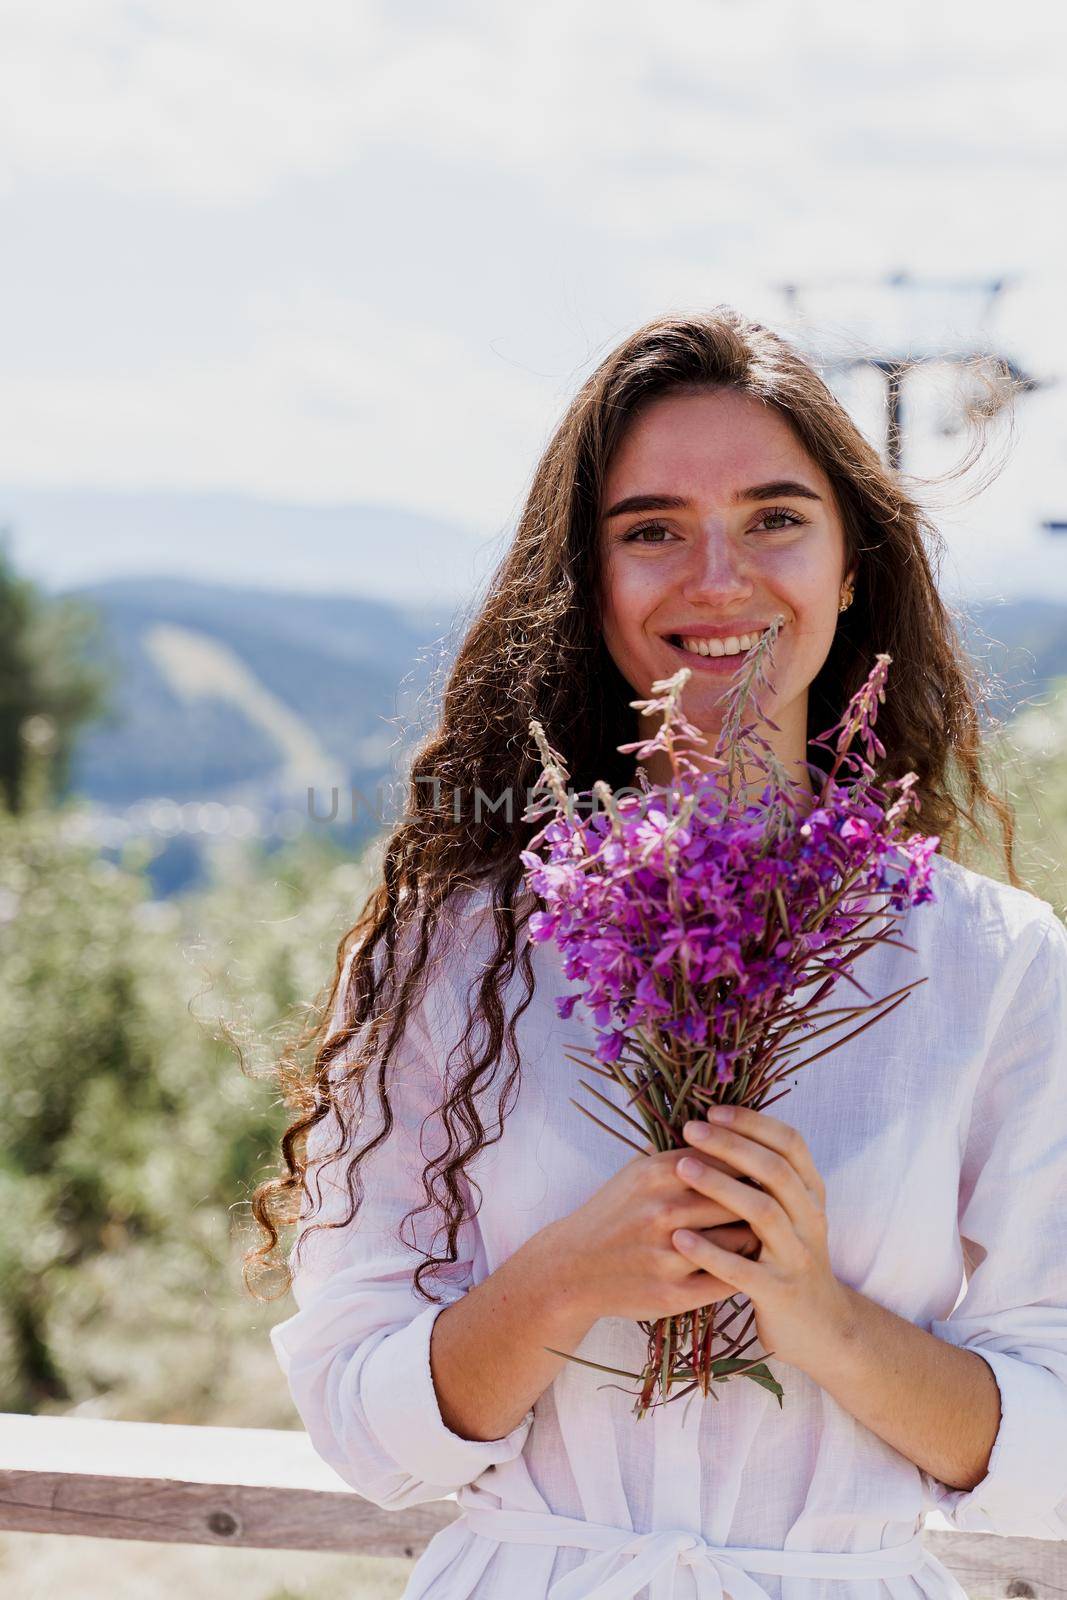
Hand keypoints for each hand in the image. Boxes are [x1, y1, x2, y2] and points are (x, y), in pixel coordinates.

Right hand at [551, 1145, 761, 1324]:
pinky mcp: (673, 1293)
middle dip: (759, 1201)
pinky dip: (742, 1271)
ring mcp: (669, 1254)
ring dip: (756, 1237)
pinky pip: (728, 1279)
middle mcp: (664, 1210)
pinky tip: (745, 1265)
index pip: (728, 1159)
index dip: (750, 1166)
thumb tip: (729, 1129)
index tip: (763, 1172)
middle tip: (774, 1205)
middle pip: (741, 1198)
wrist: (572, 1268)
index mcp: (658, 1173)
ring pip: (741, 1239)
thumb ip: (680, 1152)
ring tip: (763, 1235)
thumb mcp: (636, 1172)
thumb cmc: (613, 1214)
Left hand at [672, 1105, 852, 1370]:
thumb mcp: (787, 1215)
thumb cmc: (786, 1260)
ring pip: (763, 1211)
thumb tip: (718, 1129)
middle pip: (775, 1170)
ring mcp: (797, 1257)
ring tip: (681, 1168)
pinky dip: (711, 1251)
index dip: (752, 1122)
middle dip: (731, 1144)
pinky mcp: (779, 1293)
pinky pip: (743, 1269)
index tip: (712, 1110)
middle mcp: (811, 1220)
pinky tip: (680, 1238)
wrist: (820, 1330)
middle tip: (691, 1129)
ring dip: (720, 1185)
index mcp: (812, 1194)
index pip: (790, 1142)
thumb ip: (764, 1179)